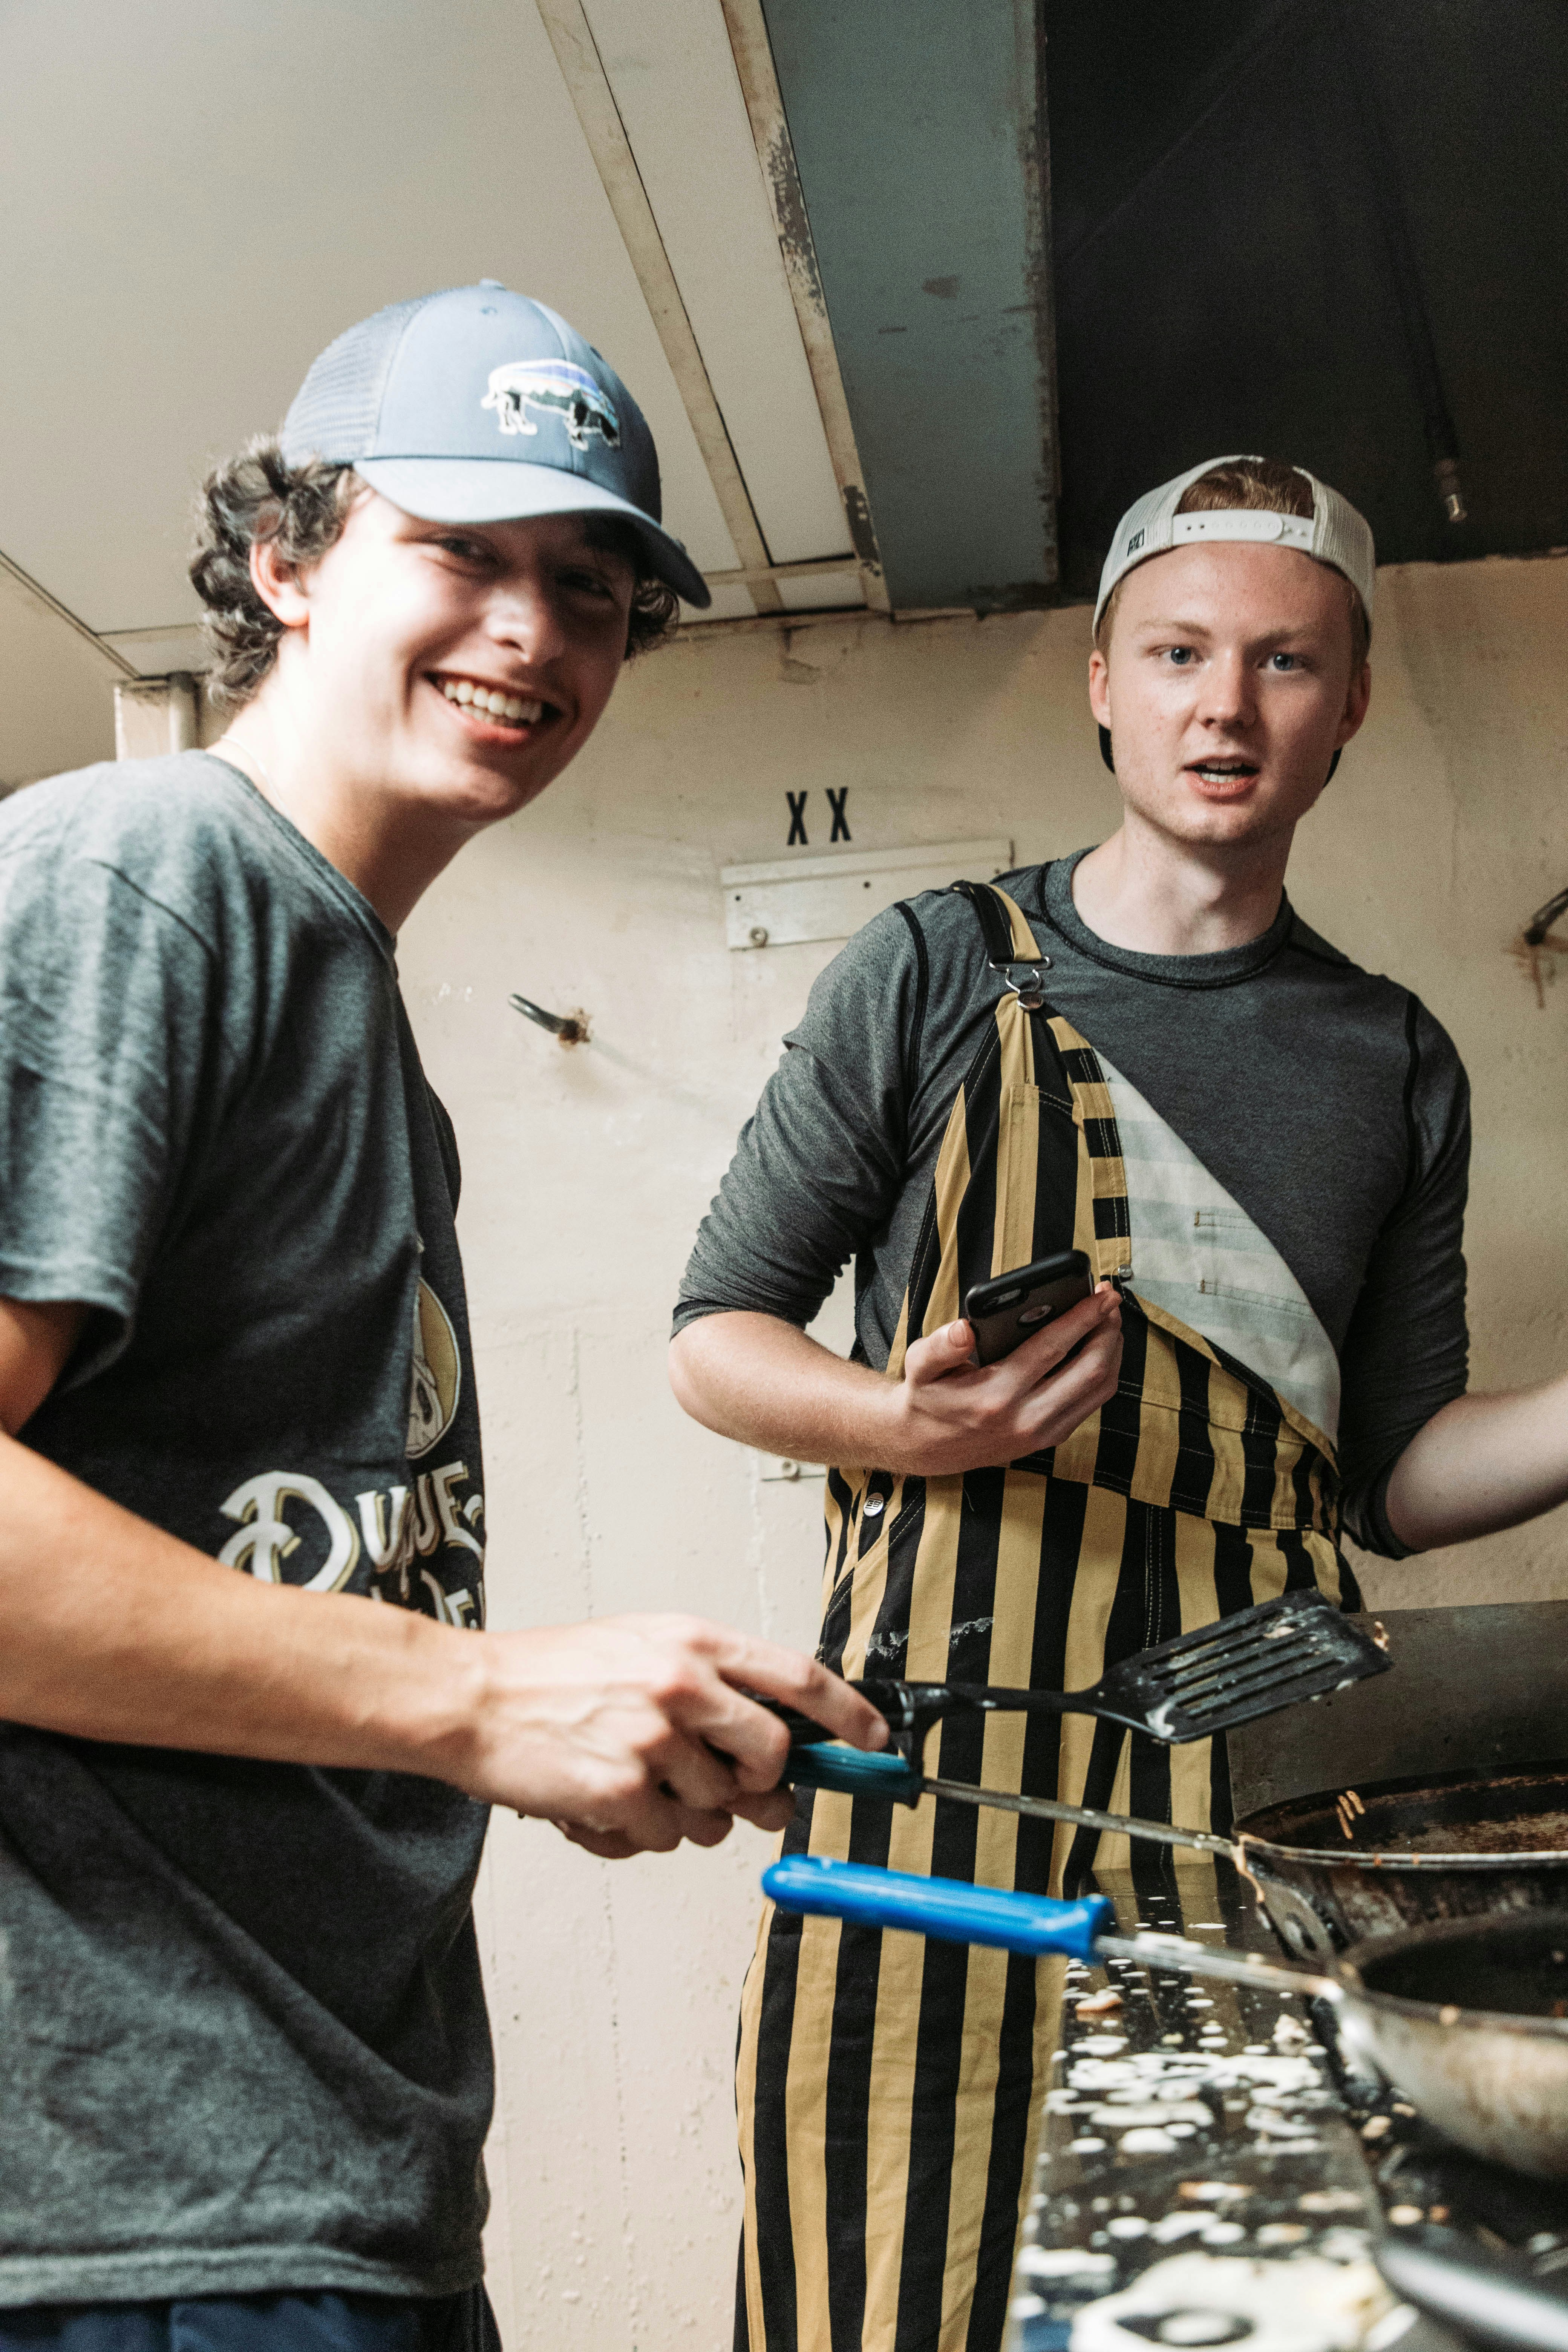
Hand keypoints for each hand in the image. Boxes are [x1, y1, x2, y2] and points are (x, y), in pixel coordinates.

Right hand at [455, 1613, 887, 1860]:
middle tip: (727, 1788)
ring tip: (633, 1780)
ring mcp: (653, 1739)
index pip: (799, 1676)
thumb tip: (778, 1765)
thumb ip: (716, 1694)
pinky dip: (640, 1833)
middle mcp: (682, 1683)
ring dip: (686, 1811)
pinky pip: (666, 1837)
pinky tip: (602, 1802)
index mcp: (691, 1641)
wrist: (470, 1698)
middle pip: (773, 1753)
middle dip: (760, 1784)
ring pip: (718, 1808)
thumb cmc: (553, 1676)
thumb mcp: (642, 1651)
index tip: (877, 1742)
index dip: (848, 1715)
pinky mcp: (622, 1790)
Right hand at [882, 1284, 1122, 1476]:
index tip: (1102, 1295)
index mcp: (996, 1396)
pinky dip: (1104, 1374)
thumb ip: (941, 1345)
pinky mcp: (1050, 1438)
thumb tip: (964, 1329)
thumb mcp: (920, 1366)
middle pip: (1091, 1370)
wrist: (925, 1447)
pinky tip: (1098, 1350)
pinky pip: (1092, 1404)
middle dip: (1108, 1330)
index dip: (1083, 1317)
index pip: (1052, 1348)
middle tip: (1111, 1303)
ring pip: (1100, 1390)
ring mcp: (1043, 1433)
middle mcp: (1026, 1418)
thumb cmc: (928, 1398)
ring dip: (1112, 1352)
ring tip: (1109, 1322)